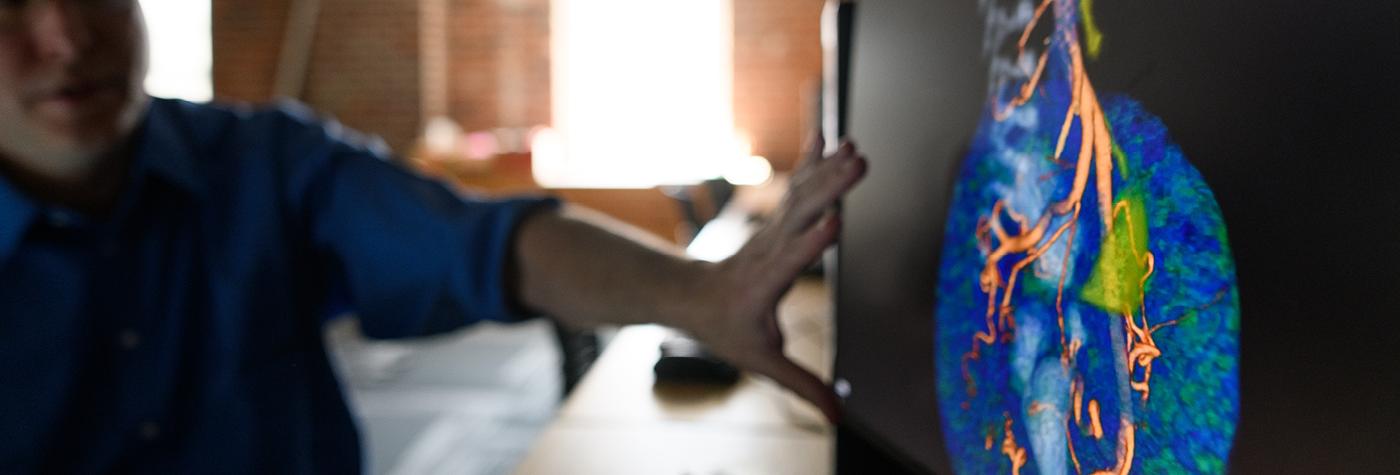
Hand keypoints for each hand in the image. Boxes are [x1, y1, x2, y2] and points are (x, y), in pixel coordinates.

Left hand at [686, 138, 865, 423]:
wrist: (694, 298)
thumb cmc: (729, 330)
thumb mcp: (762, 363)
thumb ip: (803, 385)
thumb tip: (840, 419)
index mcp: (764, 285)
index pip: (790, 262)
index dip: (812, 243)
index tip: (836, 223)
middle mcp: (768, 251)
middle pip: (800, 216)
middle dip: (829, 189)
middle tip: (858, 164)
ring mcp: (772, 230)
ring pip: (800, 195)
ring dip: (828, 169)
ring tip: (855, 149)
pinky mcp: (778, 219)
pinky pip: (797, 183)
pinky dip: (811, 156)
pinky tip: (826, 130)